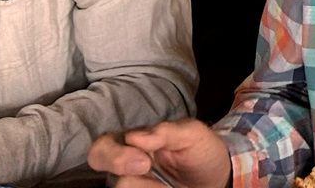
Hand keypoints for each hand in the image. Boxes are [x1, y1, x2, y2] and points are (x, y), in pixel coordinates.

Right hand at [88, 119, 231, 187]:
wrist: (216, 179)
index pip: (105, 144)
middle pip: (98, 160)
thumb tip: (133, 136)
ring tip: (169, 183)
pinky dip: (150, 187)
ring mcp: (132, 181)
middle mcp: (126, 163)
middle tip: (145, 167)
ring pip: (120, 185)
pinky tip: (165, 186)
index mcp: (136, 141)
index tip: (144, 161)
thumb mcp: (192, 134)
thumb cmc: (202, 151)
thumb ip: (165, 131)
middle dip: (116, 163)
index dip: (117, 154)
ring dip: (146, 185)